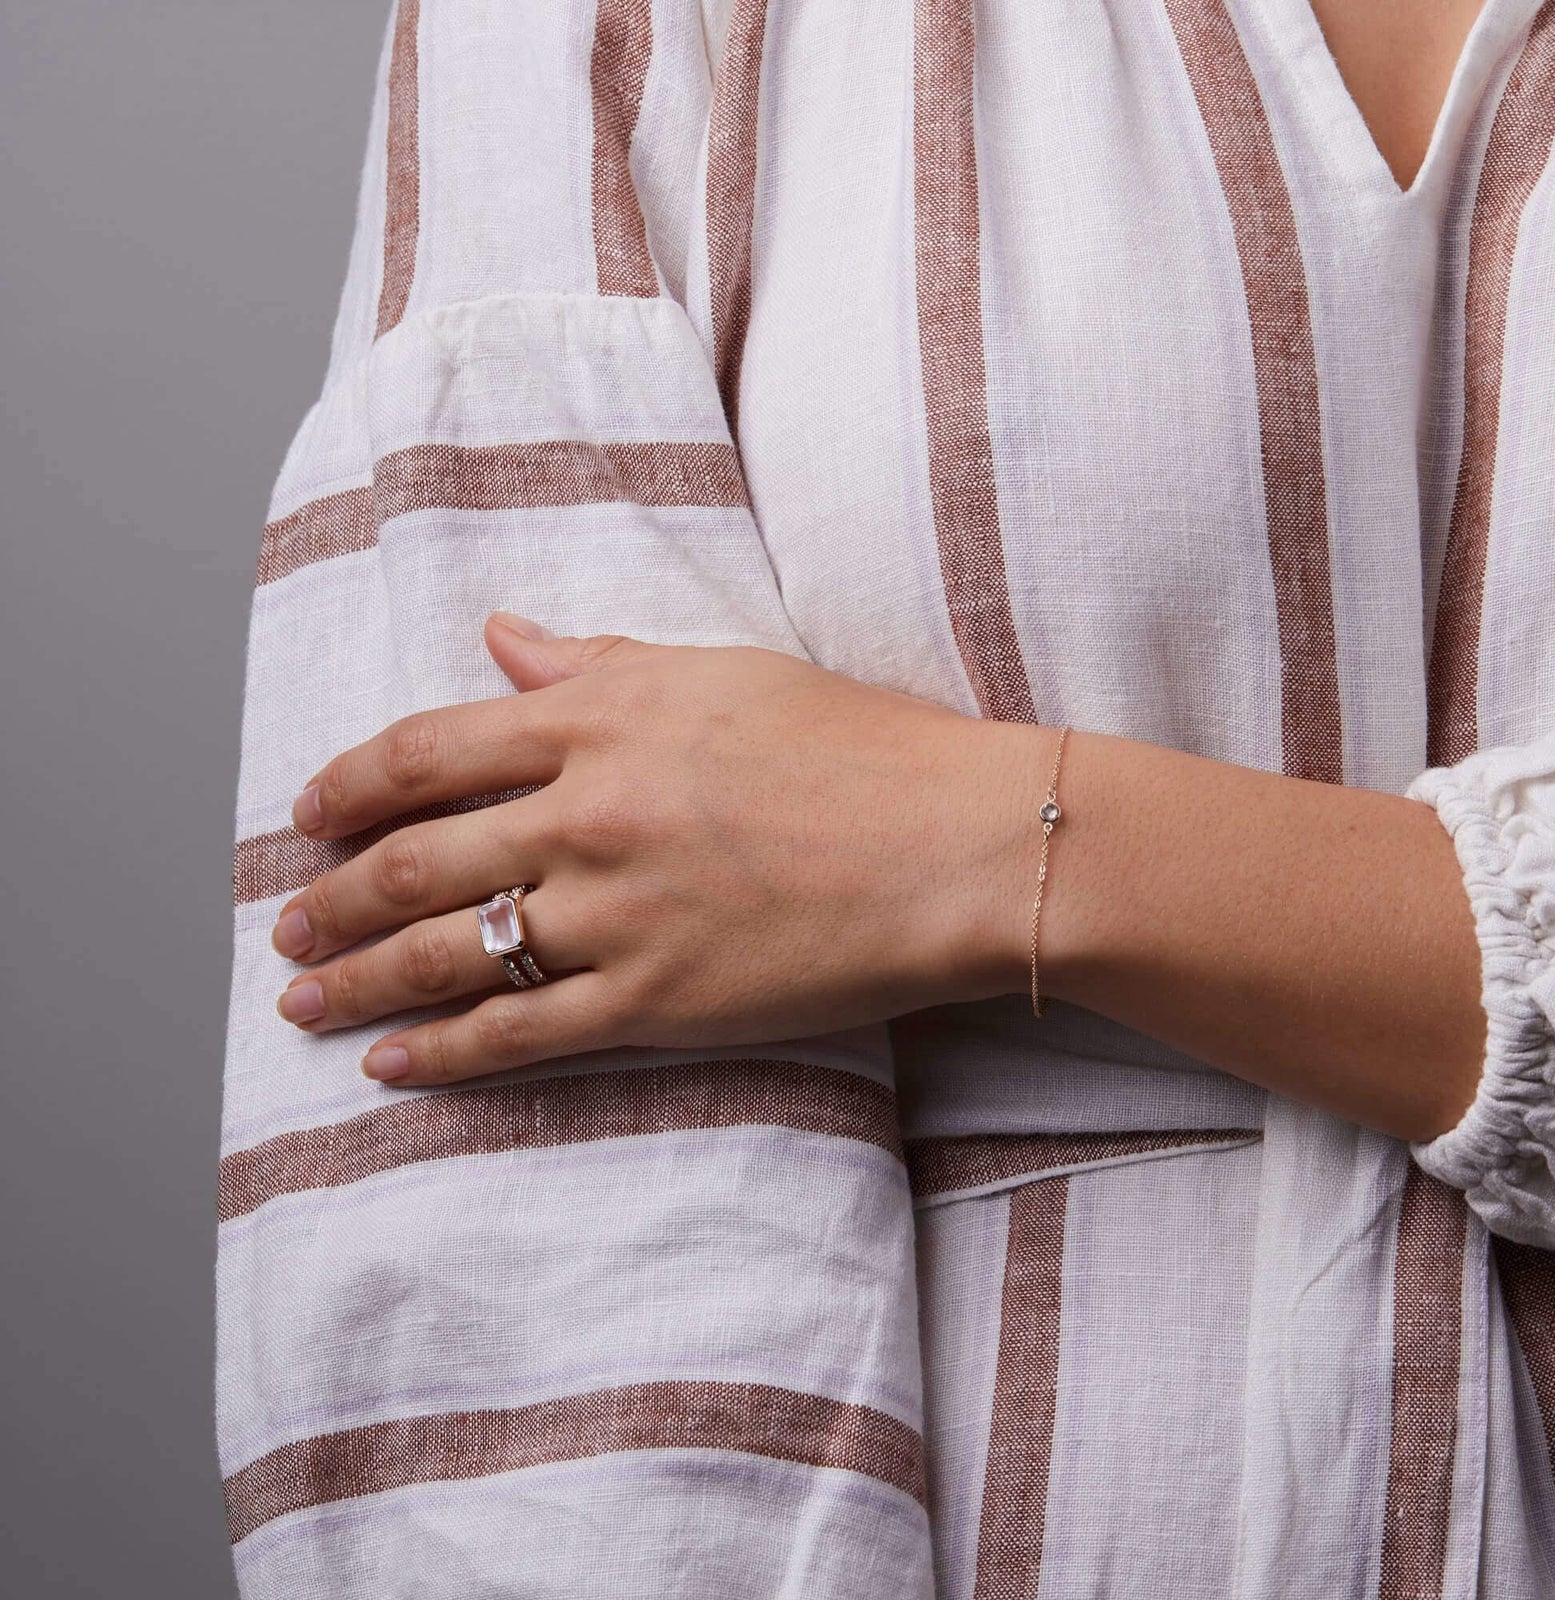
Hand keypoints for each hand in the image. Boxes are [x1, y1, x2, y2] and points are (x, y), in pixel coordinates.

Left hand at [271, 613, 1053, 1086]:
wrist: (960, 843)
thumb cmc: (860, 745)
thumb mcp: (722, 673)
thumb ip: (597, 661)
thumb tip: (501, 640)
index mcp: (602, 719)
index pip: (430, 750)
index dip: (351, 786)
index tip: (307, 815)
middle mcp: (589, 812)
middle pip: (415, 859)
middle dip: (331, 899)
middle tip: (286, 927)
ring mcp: (619, 912)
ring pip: (447, 953)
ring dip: (358, 979)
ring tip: (301, 1001)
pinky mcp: (657, 1000)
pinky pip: (520, 1033)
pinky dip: (442, 1053)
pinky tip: (388, 1065)